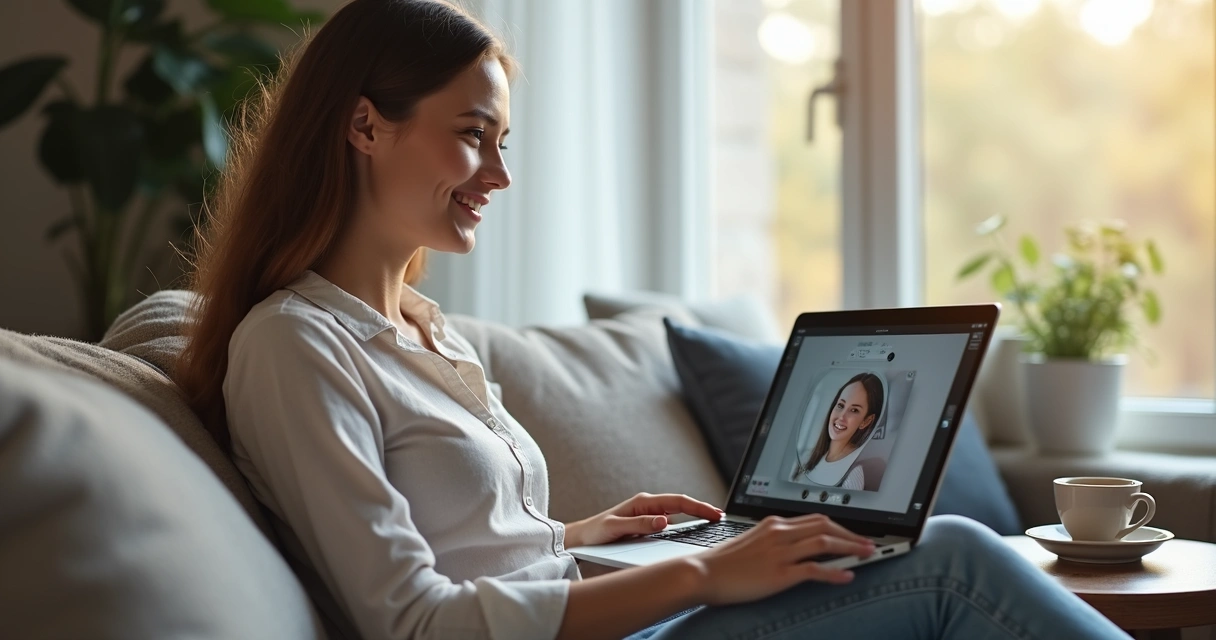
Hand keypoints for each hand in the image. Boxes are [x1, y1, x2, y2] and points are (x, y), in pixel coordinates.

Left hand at [565, 492, 722, 546]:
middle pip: (682, 504)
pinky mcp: (648, 522)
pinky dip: (687, 522)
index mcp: (643, 502)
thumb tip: (664, 521)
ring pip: (678, 512)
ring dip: (696, 515)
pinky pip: (672, 520)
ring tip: (714, 521)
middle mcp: (648, 505)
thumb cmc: (596, 533)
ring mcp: (649, 513)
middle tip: (721, 518)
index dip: (698, 507)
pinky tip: (695, 528)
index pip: (678, 501)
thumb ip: (639, 525)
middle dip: (703, 509)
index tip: (715, 514)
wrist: (582, 538)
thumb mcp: (616, 528)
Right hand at [686, 514, 875, 606]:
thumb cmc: (723, 563)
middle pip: (825, 525)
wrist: (702, 573)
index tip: (854, 533)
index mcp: (773, 524)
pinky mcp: (779, 572)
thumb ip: (773, 541)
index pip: (815, 518)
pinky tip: (847, 576)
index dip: (840, 525)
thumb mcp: (751, 543)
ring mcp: (780, 552)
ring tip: (867, 555)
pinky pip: (814, 569)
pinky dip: (835, 572)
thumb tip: (796, 547)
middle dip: (852, 534)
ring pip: (825, 542)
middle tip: (870, 543)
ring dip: (851, 548)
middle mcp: (779, 533)